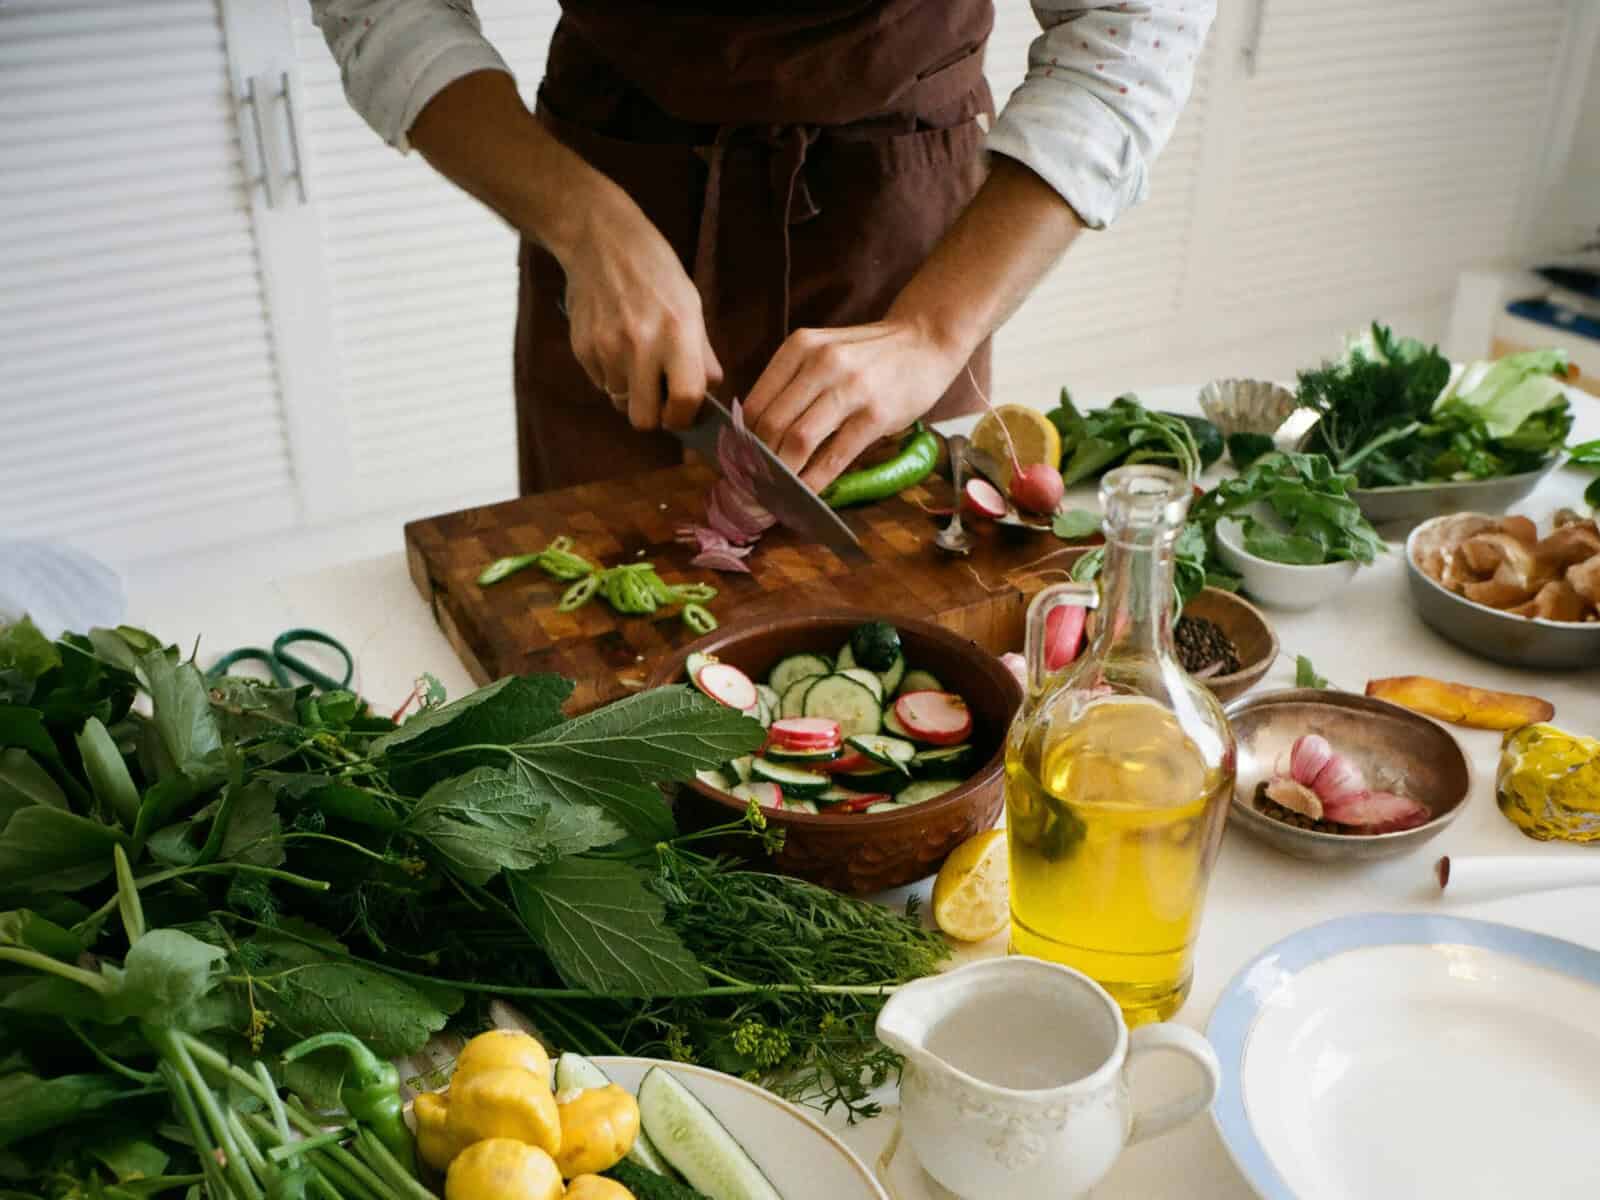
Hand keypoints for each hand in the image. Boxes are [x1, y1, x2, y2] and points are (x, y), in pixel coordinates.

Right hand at [558, 194, 722, 431]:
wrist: (599, 239)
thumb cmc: (654, 270)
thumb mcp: (691, 304)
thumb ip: (702, 354)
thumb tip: (708, 395)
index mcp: (678, 332)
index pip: (685, 400)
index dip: (684, 417)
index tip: (683, 413)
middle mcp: (641, 344)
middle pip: (643, 419)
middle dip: (653, 415)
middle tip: (658, 398)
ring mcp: (607, 347)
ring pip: (620, 402)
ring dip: (631, 392)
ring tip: (635, 359)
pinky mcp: (582, 348)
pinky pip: (600, 383)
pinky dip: (610, 374)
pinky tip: (615, 344)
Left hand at [742, 319, 965, 490]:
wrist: (926, 339)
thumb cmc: (870, 354)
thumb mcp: (824, 351)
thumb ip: (793, 382)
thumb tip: (757, 434)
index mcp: (799, 347)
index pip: (754, 403)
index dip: (741, 441)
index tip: (739, 464)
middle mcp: (821, 364)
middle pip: (771, 425)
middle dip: (757, 462)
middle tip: (753, 485)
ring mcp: (850, 388)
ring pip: (797, 441)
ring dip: (782, 475)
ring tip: (775, 493)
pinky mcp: (876, 415)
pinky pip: (834, 456)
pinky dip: (815, 481)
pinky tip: (807, 494)